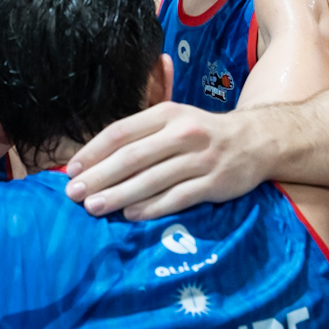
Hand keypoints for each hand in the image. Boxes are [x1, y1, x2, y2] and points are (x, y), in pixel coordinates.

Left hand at [65, 100, 265, 219]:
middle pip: (132, 157)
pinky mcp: (214, 183)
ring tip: (94, 207)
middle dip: (99, 177)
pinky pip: (176, 198)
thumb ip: (139, 132)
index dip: (93, 152)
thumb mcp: (174, 118)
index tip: (71, 170)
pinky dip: (151, 207)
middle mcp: (183, 133)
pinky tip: (130, 215)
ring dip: (118, 195)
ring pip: (151, 180)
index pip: (121, 132)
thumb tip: (95, 158)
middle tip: (74, 194)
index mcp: (167, 114)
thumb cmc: (203, 133)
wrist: (257, 140)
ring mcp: (200, 159)